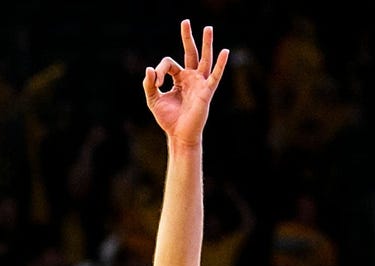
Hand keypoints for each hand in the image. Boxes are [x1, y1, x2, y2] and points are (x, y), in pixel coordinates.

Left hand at [142, 19, 228, 146]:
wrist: (179, 135)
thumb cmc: (168, 119)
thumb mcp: (153, 99)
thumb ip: (149, 84)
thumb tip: (149, 68)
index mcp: (179, 79)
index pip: (169, 63)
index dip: (160, 69)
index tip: (156, 81)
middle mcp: (191, 78)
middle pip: (190, 53)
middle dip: (187, 37)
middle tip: (185, 21)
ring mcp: (200, 84)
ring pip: (204, 59)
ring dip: (206, 44)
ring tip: (208, 28)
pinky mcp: (206, 91)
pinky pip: (215, 76)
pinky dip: (220, 64)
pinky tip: (225, 52)